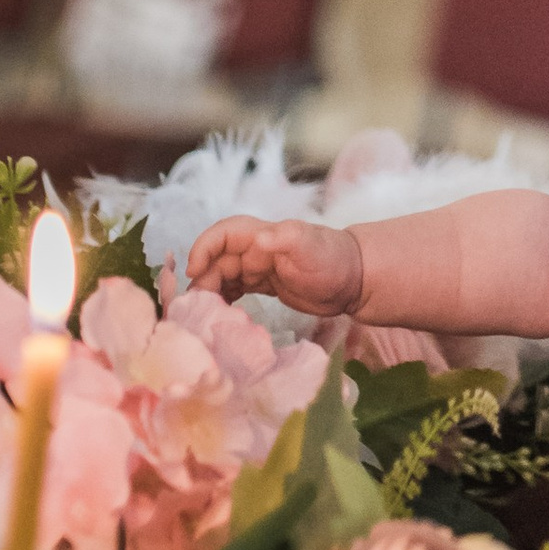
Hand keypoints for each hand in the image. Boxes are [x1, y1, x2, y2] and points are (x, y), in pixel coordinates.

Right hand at [187, 215, 363, 314]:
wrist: (354, 280)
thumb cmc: (334, 260)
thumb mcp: (311, 248)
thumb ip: (286, 239)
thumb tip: (260, 238)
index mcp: (262, 235)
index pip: (222, 234)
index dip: (203, 248)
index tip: (194, 271)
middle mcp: (256, 248)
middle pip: (216, 260)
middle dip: (202, 279)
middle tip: (197, 307)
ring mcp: (259, 267)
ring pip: (222, 275)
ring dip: (209, 291)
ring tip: (202, 314)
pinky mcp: (264, 284)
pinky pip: (234, 288)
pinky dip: (222, 298)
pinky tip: (218, 314)